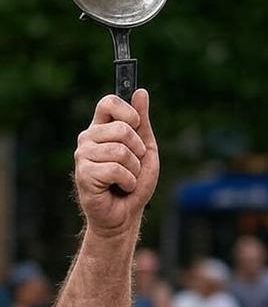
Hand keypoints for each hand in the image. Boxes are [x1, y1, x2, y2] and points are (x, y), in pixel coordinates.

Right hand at [74, 90, 158, 236]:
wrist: (126, 214)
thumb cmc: (134, 182)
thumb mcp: (145, 148)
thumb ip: (142, 121)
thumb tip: (141, 91)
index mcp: (102, 128)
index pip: (109, 102)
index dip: (128, 111)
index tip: (136, 125)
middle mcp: (88, 138)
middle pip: (122, 129)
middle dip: (138, 151)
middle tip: (133, 165)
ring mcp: (83, 156)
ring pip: (121, 151)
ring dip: (134, 169)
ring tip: (126, 178)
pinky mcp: (83, 174)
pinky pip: (116, 170)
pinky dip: (128, 181)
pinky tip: (121, 187)